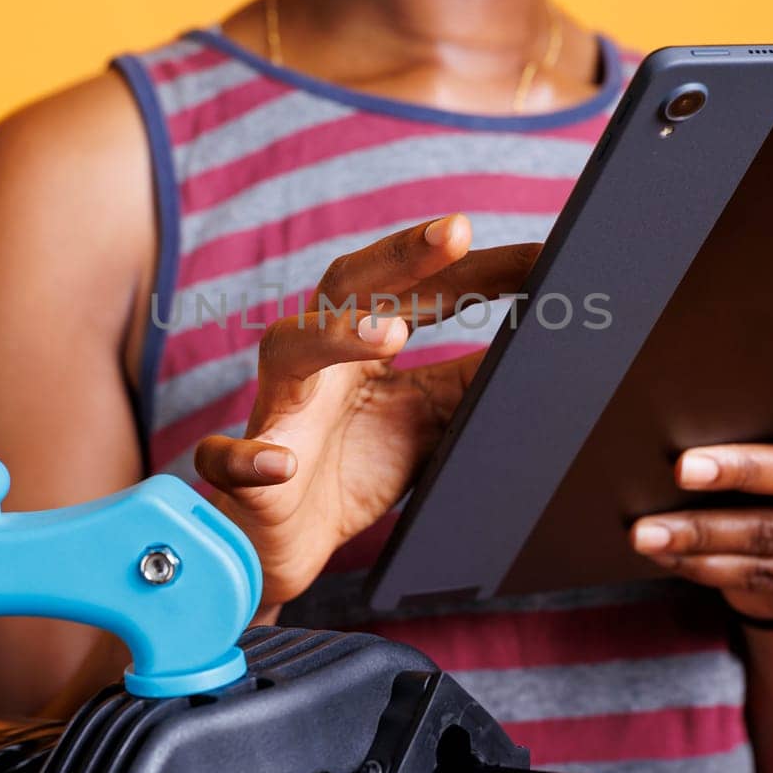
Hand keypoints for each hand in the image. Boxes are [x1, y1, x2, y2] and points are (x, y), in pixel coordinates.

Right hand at [194, 214, 537, 607]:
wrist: (286, 543)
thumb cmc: (354, 465)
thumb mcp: (430, 417)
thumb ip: (472, 379)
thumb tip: (542, 344)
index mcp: (361, 340)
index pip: (418, 287)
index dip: (473, 269)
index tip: (539, 257)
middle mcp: (316, 358)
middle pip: (348, 287)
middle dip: (400, 257)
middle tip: (458, 230)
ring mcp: (275, 409)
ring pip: (289, 350)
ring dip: (334, 336)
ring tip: (390, 334)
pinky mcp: (240, 470)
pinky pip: (231, 458)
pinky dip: (249, 459)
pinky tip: (280, 463)